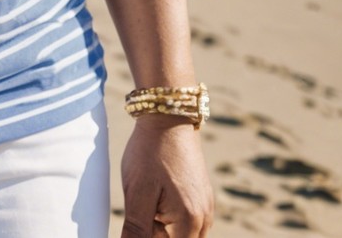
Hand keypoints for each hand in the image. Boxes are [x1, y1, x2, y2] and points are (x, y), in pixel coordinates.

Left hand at [120, 117, 213, 236]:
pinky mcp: (202, 198)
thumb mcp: (137, 192)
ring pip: (180, 234)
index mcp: (190, 224)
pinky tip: (156, 194)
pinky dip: (168, 217)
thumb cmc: (151, 152)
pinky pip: (185, 221)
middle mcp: (204, 220)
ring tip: (148, 198)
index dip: (146, 236)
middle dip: (154, 232)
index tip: (139, 216)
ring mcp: (206, 209)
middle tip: (142, 205)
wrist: (169, 115)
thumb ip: (136, 231)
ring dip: (160, 227)